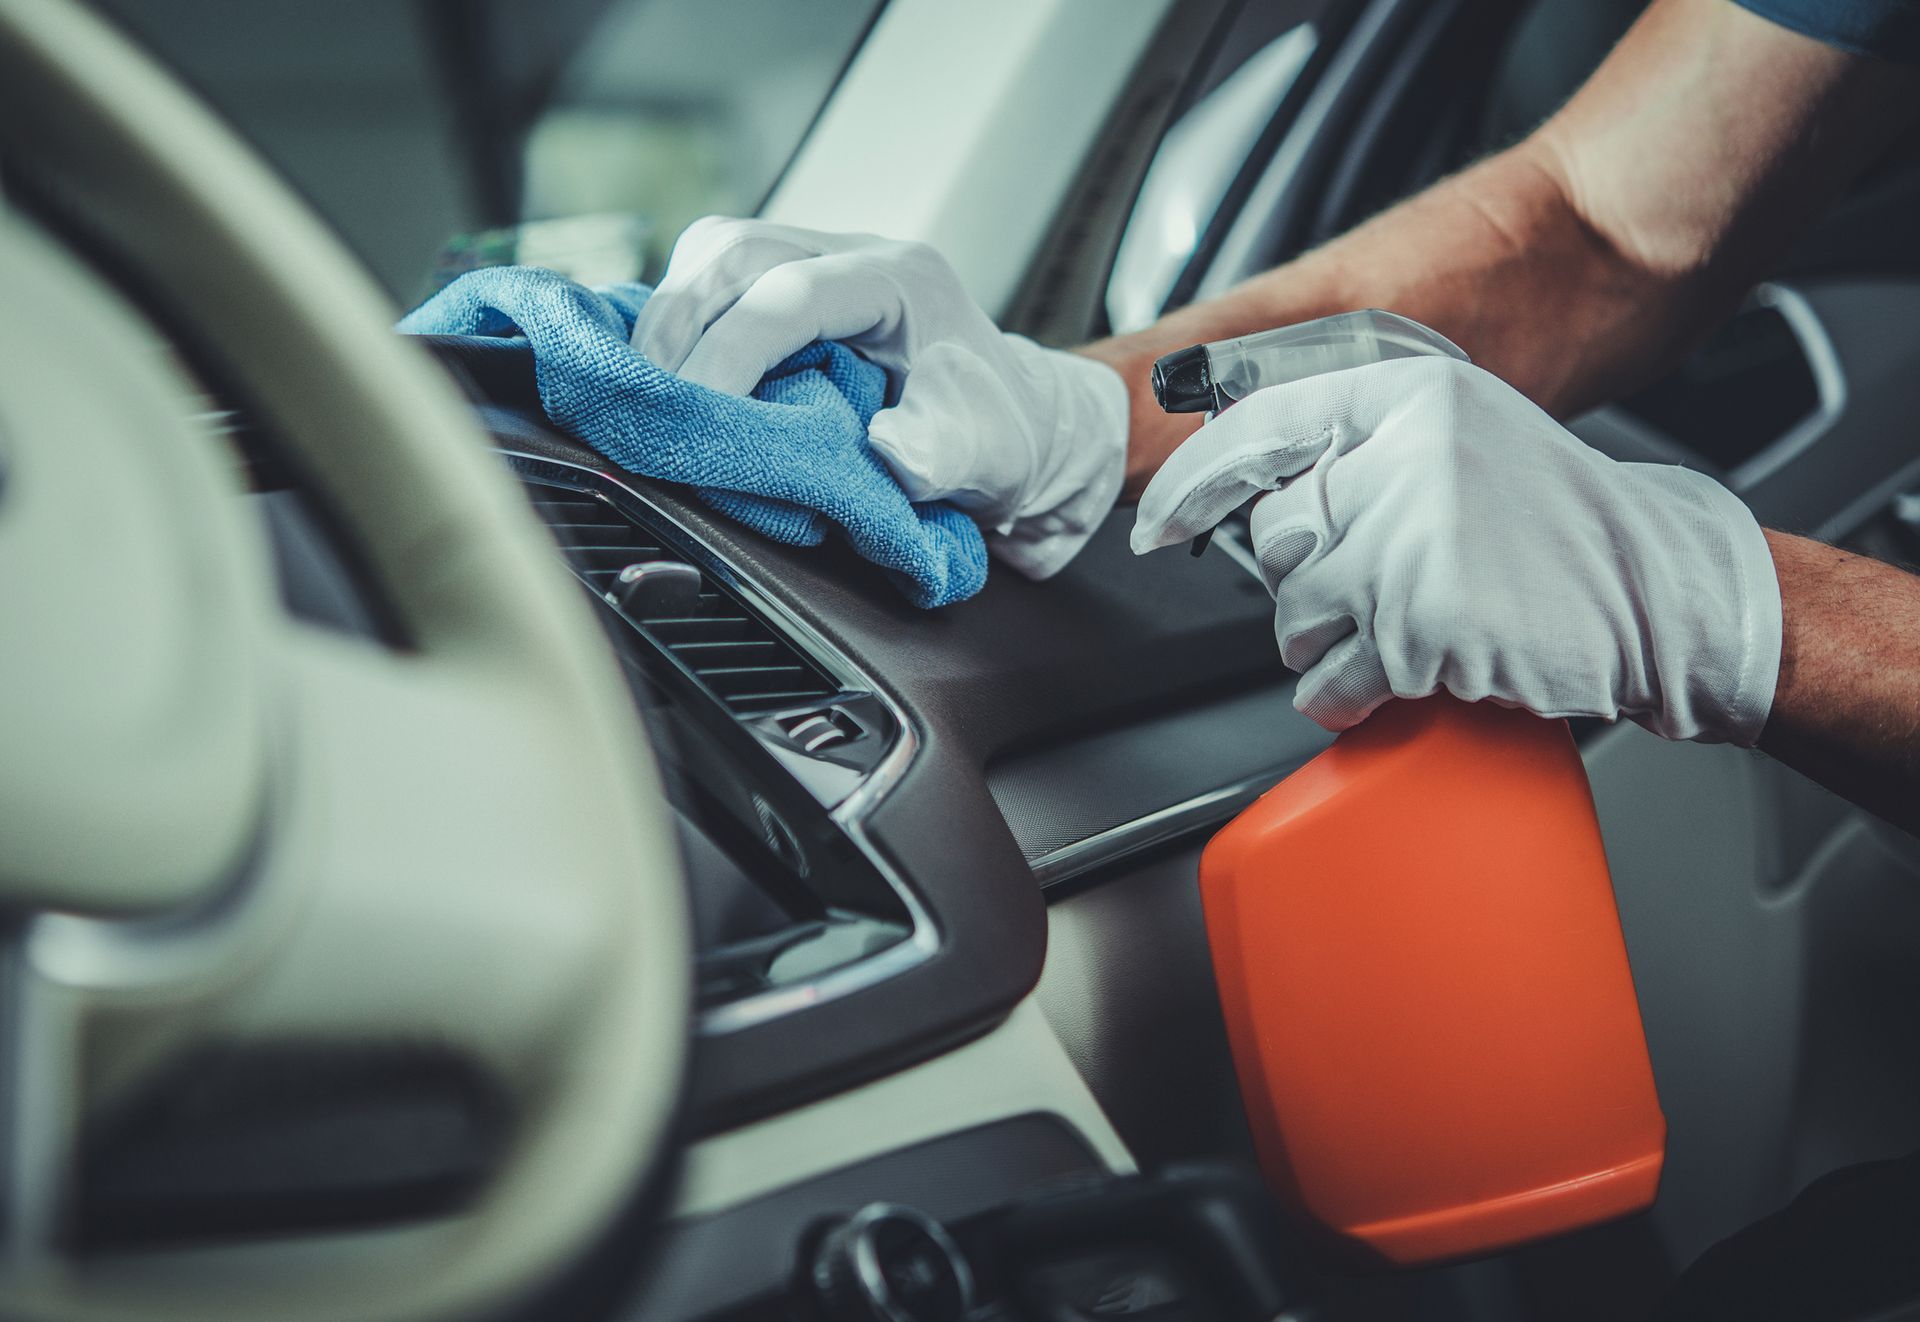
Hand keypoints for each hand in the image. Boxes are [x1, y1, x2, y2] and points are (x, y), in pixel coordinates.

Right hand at [632, 217, 1128, 577]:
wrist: (1013, 423)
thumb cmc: (998, 438)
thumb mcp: (987, 457)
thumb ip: (942, 455)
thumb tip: (890, 453)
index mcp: (903, 281)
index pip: (789, 295)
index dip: (729, 353)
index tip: (695, 415)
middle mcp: (857, 251)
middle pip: (735, 251)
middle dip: (679, 326)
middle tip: (651, 403)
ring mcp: (821, 259)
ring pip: (715, 252)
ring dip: (671, 318)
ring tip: (652, 390)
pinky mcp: (793, 282)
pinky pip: (715, 277)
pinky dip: (681, 319)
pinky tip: (666, 372)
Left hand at [1131, 357, 1782, 742]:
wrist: (1658, 586)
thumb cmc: (1553, 524)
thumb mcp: (1458, 441)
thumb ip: (1361, 450)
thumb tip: (1248, 496)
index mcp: (1411, 395)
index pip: (1263, 426)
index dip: (1197, 482)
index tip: (1156, 523)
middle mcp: (1408, 454)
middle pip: (1276, 539)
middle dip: (1306, 583)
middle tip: (1376, 589)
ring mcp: (1417, 537)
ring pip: (1295, 616)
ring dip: (1328, 645)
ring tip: (1403, 631)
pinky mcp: (1427, 620)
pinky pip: (1332, 677)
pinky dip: (1349, 694)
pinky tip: (1403, 675)